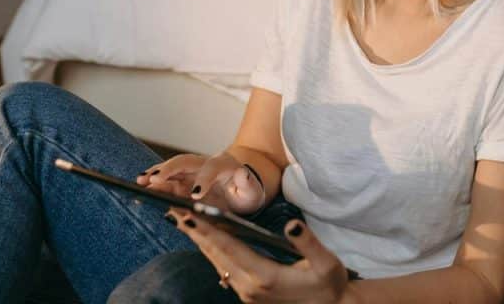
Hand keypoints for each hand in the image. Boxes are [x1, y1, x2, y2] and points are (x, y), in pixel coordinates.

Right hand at [138, 153, 264, 214]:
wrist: (240, 190)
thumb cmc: (247, 192)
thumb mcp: (253, 191)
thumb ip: (248, 183)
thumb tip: (243, 173)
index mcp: (224, 165)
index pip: (212, 169)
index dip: (203, 180)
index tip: (195, 195)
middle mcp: (204, 164)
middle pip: (185, 162)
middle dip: (169, 169)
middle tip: (154, 180)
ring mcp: (191, 172)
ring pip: (172, 168)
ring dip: (156, 174)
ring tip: (140, 182)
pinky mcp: (182, 181)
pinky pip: (166, 179)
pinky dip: (153, 180)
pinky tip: (141, 185)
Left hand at [168, 208, 351, 303]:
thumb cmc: (330, 285)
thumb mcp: (326, 264)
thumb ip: (309, 243)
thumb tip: (292, 225)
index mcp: (265, 276)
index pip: (229, 248)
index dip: (206, 230)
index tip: (187, 215)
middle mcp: (250, 286)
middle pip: (215, 254)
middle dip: (194, 231)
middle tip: (173, 210)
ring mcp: (247, 292)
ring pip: (216, 262)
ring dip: (199, 241)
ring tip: (182, 221)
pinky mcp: (248, 293)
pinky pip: (223, 268)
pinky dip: (211, 251)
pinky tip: (204, 240)